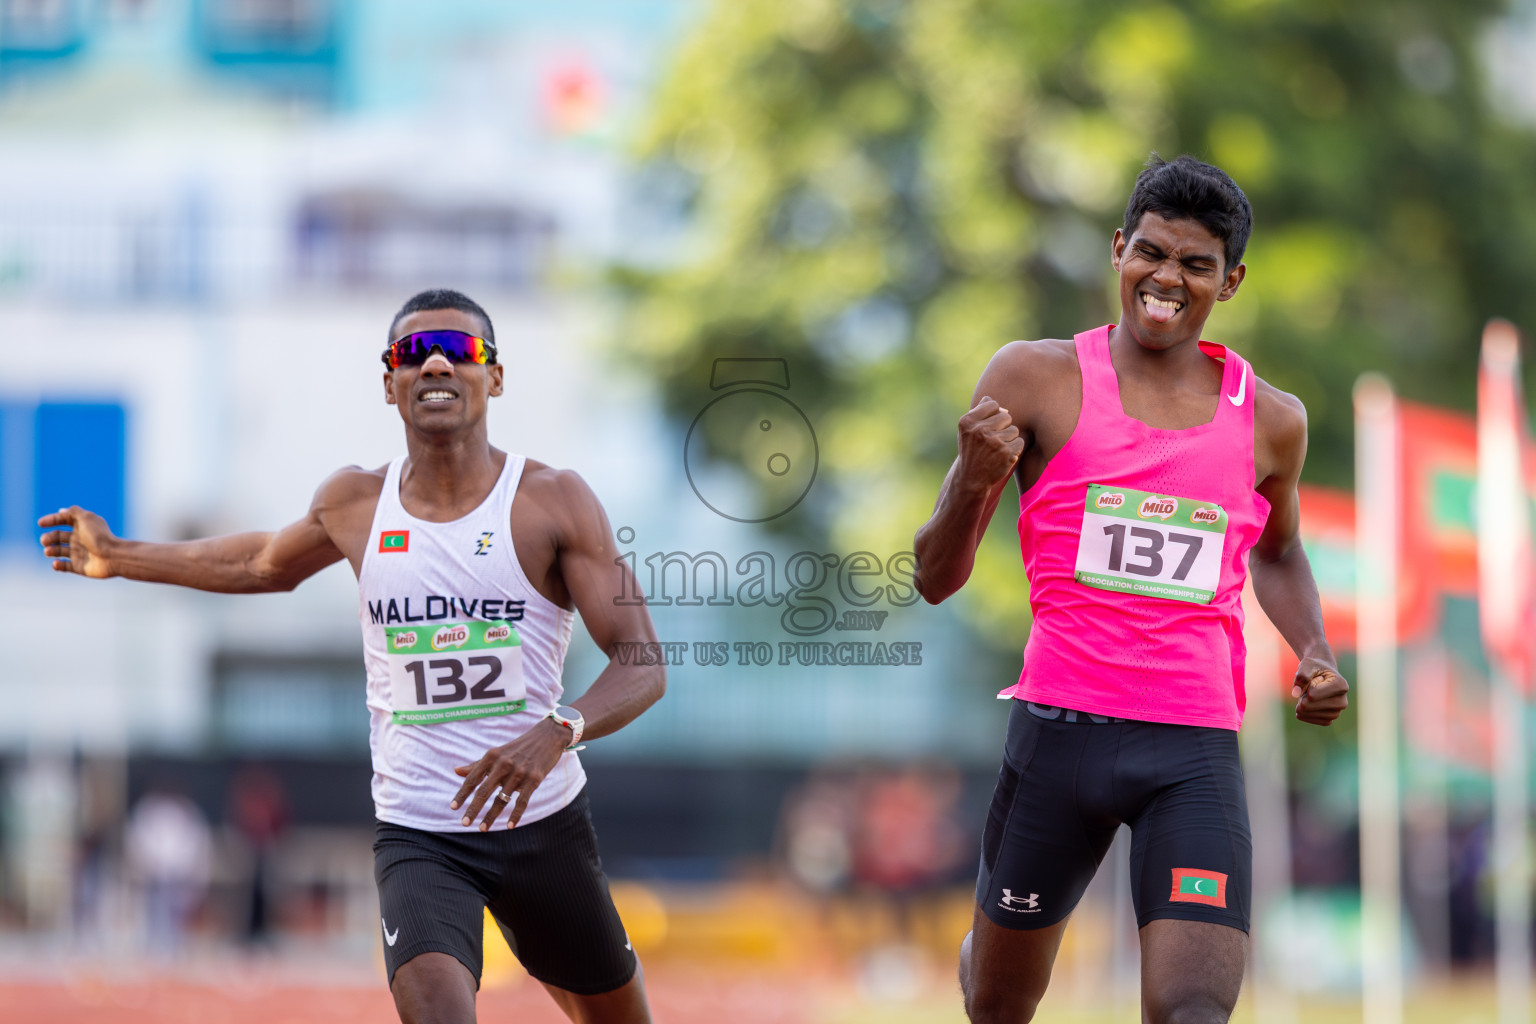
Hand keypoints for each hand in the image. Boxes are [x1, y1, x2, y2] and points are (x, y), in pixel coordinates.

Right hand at [37, 506, 117, 578]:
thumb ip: (73, 512)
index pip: (63, 520)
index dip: (52, 520)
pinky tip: (56, 563)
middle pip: (58, 536)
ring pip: (58, 551)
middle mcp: (79, 539)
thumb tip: (61, 511)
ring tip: (48, 551)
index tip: (41, 523)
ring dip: (50, 550)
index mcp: (82, 526)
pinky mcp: (79, 566)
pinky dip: (57, 565)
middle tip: (45, 540)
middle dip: (48, 538)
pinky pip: (64, 566)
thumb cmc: (99, 536)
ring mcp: (79, 553)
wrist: (113, 557)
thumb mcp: (86, 518)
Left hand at [450, 719, 570, 829]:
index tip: (453, 808)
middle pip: (484, 791)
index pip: (473, 778)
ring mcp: (519, 772)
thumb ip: (477, 765)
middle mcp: (503, 763)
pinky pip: (522, 801)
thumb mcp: (497, 753)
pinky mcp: (534, 779)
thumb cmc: (518, 748)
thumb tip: (456, 771)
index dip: (462, 794)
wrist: (547, 736)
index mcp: (491, 756)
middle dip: (473, 809)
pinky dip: (515, 815)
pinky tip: (509, 826)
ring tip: (482, 828)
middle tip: (464, 823)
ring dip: (491, 816)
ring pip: (502, 799)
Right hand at [957, 397, 1023, 489]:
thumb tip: (995, 402)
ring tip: (996, 450)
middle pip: (1006, 416)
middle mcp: (979, 430)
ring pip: (1014, 430)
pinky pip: (1020, 442)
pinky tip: (1003, 456)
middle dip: (1003, 427)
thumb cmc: (972, 450)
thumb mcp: (967, 430)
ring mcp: (993, 441)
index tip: (989, 425)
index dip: (994, 414)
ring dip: (1009, 439)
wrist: (972, 478)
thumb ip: (979, 412)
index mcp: (967, 421)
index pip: (992, 404)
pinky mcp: (1006, 453)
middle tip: (993, 440)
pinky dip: (1014, 449)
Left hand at [1292, 656, 1347, 725]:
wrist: (1321, 673)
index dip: (1305, 689)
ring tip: (1301, 700)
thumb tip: (1295, 694)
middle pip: (1315, 706)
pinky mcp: (1333, 716)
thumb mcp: (1307, 665)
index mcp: (1340, 684)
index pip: (1313, 694)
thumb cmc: (1314, 668)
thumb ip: (1301, 676)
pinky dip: (1308, 717)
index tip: (1311, 682)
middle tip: (1301, 694)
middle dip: (1303, 701)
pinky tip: (1301, 710)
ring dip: (1304, 710)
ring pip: (1318, 715)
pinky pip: (1321, 722)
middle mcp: (1343, 699)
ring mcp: (1339, 710)